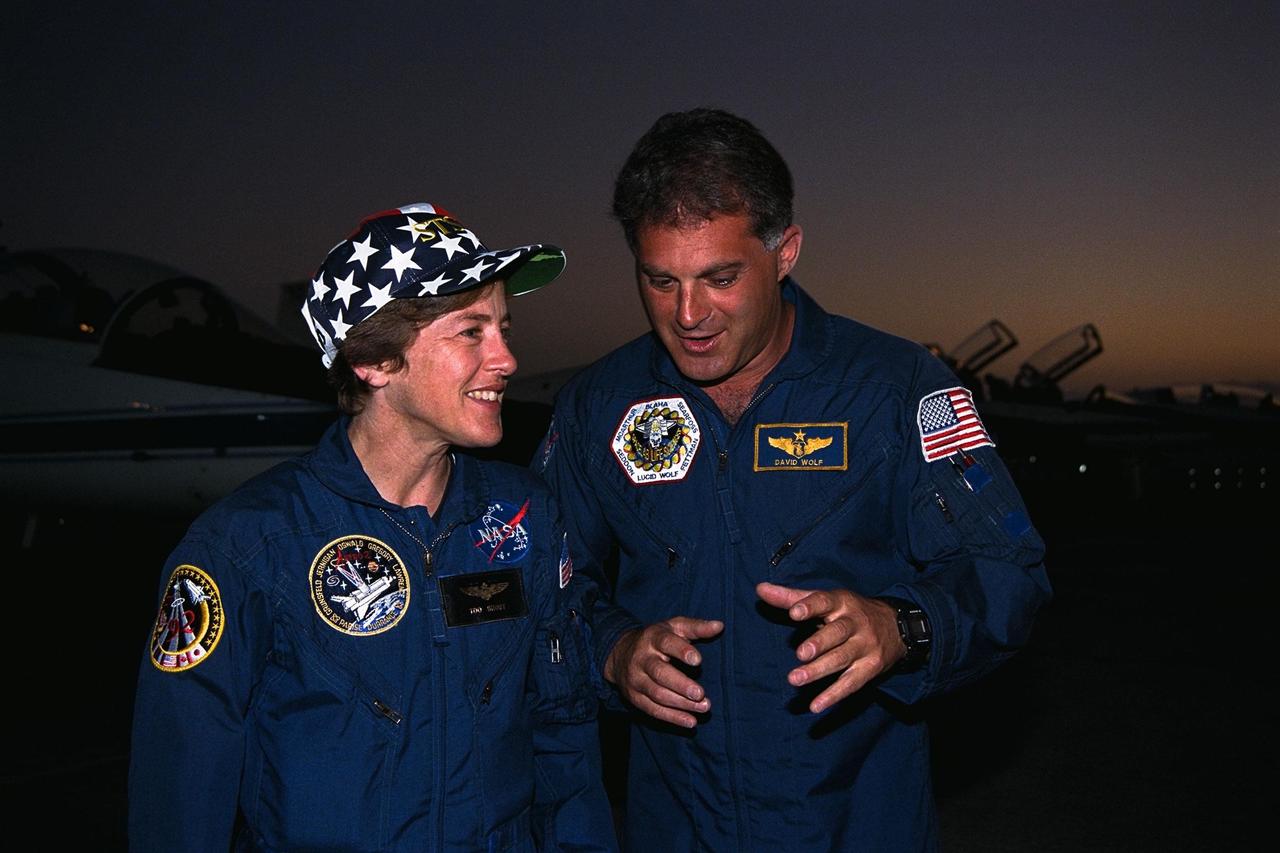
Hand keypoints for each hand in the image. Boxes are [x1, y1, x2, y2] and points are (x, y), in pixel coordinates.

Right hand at [603, 617, 723, 727]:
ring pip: (657, 694)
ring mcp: (636, 680)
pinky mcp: (635, 697)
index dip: (681, 651)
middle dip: (681, 685)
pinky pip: (653, 710)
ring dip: (681, 703)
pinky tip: (691, 721)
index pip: (666, 643)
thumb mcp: (674, 627)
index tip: (698, 661)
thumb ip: (696, 627)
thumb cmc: (656, 639)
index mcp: (653, 638)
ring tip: (704, 707)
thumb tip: (719, 625)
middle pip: (660, 673)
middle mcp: (642, 659)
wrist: (620, 654)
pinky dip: (672, 717)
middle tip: (700, 693)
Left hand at [755, 582, 905, 712]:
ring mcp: (865, 647)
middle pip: (837, 632)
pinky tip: (816, 706)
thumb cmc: (850, 612)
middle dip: (819, 643)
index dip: (810, 607)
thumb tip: (760, 589)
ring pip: (842, 659)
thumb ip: (792, 597)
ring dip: (819, 671)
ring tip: (795, 679)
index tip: (794, 613)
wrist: (897, 627)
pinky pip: (851, 683)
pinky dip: (834, 695)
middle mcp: (855, 623)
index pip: (825, 602)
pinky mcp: (870, 668)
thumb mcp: (826, 600)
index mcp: (842, 602)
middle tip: (800, 653)